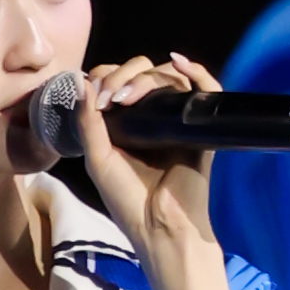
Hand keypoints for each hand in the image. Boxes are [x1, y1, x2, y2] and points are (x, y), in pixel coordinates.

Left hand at [73, 53, 222, 275]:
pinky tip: (177, 61)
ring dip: (146, 77)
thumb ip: (88, 123)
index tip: (95, 96)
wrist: (160, 228)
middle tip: (110, 98)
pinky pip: (206, 89)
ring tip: (128, 97)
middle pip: (145, 72)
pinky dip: (195, 69)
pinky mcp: (200, 128)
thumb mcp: (98, 159)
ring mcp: (178, 120)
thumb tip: (82, 82)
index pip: (121, 81)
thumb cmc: (128, 202)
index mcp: (129, 123)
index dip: (107, 77)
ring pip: (169, 76)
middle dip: (123, 75)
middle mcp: (154, 117)